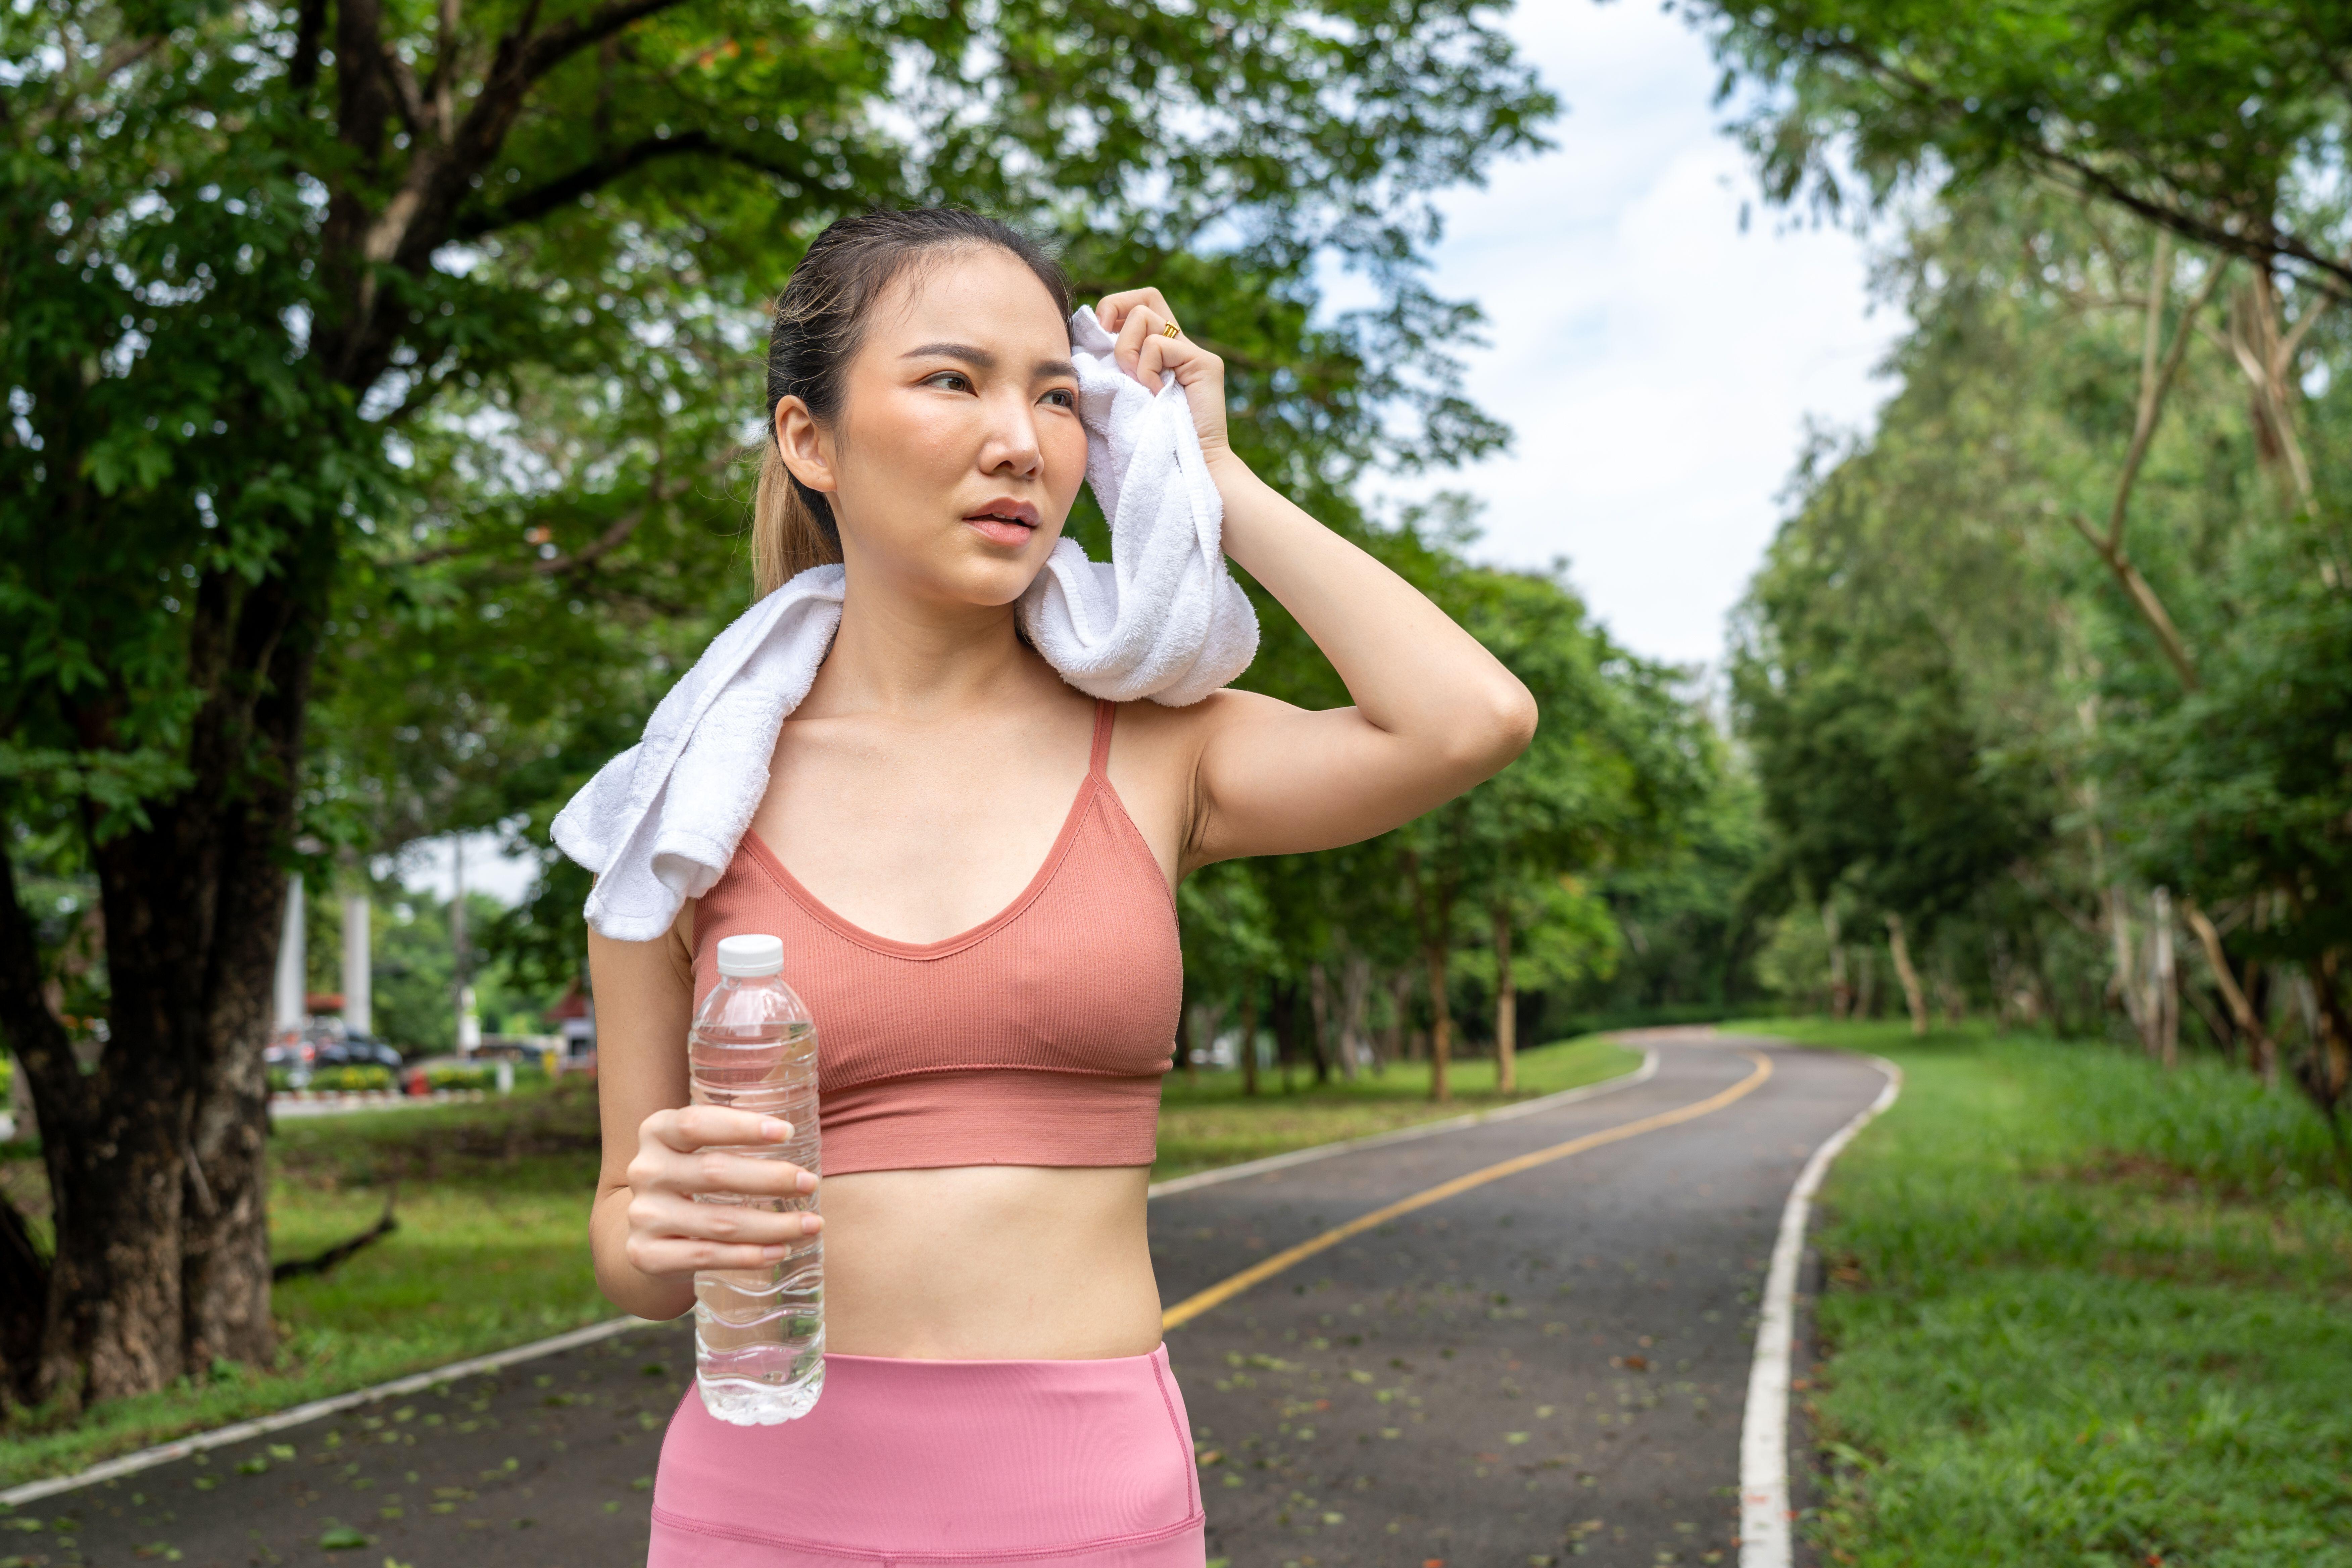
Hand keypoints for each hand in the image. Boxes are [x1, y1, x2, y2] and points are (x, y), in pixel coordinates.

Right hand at [622, 1106, 821, 1278]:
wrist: (649, 1229)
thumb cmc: (692, 1177)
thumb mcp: (697, 1146)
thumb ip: (733, 1131)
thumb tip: (799, 1129)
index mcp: (656, 1132)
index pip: (696, 1123)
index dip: (742, 1127)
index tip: (789, 1132)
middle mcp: (645, 1171)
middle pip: (715, 1172)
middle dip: (772, 1179)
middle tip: (810, 1183)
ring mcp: (643, 1215)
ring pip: (719, 1222)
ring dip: (774, 1225)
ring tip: (812, 1224)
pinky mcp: (646, 1254)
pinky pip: (706, 1255)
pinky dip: (749, 1256)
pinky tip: (780, 1251)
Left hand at [1097, 287, 1232, 468]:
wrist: (1183, 473)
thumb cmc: (1145, 445)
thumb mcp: (1117, 398)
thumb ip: (1109, 370)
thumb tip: (1079, 343)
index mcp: (1159, 354)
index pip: (1137, 306)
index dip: (1112, 311)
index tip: (1095, 339)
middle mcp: (1179, 347)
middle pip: (1145, 296)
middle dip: (1115, 311)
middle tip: (1107, 347)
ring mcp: (1194, 352)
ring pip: (1145, 315)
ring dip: (1126, 349)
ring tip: (1136, 383)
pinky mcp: (1204, 363)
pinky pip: (1158, 344)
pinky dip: (1145, 369)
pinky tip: (1153, 394)